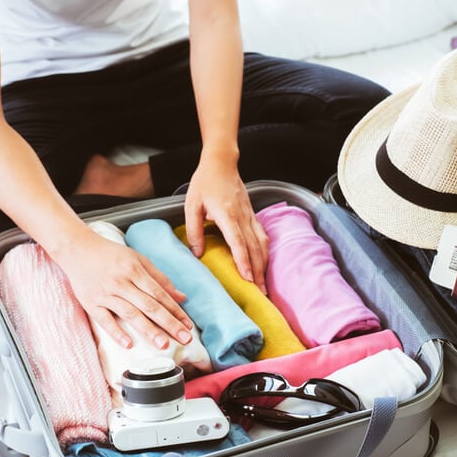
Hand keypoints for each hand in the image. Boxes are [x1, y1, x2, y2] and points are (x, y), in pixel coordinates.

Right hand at [58, 229, 194, 348]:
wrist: (77, 248)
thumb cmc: (111, 254)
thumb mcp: (138, 259)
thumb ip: (160, 278)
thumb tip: (181, 297)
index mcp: (135, 270)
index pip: (160, 294)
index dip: (175, 310)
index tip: (188, 325)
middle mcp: (121, 282)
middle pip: (149, 306)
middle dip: (168, 323)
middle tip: (184, 339)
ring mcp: (105, 294)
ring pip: (130, 314)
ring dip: (148, 330)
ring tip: (163, 344)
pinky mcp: (90, 303)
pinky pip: (104, 320)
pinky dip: (116, 332)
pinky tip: (129, 344)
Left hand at [184, 155, 268, 293]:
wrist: (222, 162)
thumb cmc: (204, 182)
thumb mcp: (191, 205)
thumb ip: (194, 230)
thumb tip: (197, 254)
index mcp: (226, 214)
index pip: (238, 242)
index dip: (244, 261)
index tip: (248, 279)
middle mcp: (242, 216)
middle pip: (254, 248)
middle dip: (259, 272)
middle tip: (261, 293)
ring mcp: (250, 216)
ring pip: (262, 244)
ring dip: (264, 265)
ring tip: (264, 284)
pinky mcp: (252, 215)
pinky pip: (262, 237)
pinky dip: (265, 253)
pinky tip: (264, 264)